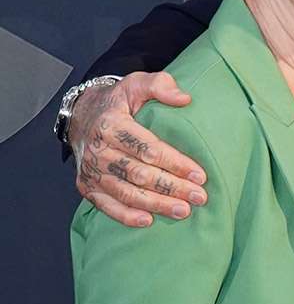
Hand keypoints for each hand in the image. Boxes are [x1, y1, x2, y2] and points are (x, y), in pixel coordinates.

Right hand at [72, 71, 202, 226]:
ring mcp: (91, 171)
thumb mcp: (136, 83)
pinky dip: (126, 216)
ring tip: (183, 211)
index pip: (149, 149)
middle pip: (140, 174)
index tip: (200, 175)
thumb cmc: (117, 101)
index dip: (175, 163)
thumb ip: (160, 85)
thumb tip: (185, 99)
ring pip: (126, 193)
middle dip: (172, 188)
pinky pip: (105, 205)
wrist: (82, 115)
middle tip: (199, 197)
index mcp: (112, 125)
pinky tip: (149, 221)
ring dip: (156, 204)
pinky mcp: (86, 186)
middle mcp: (99, 151)